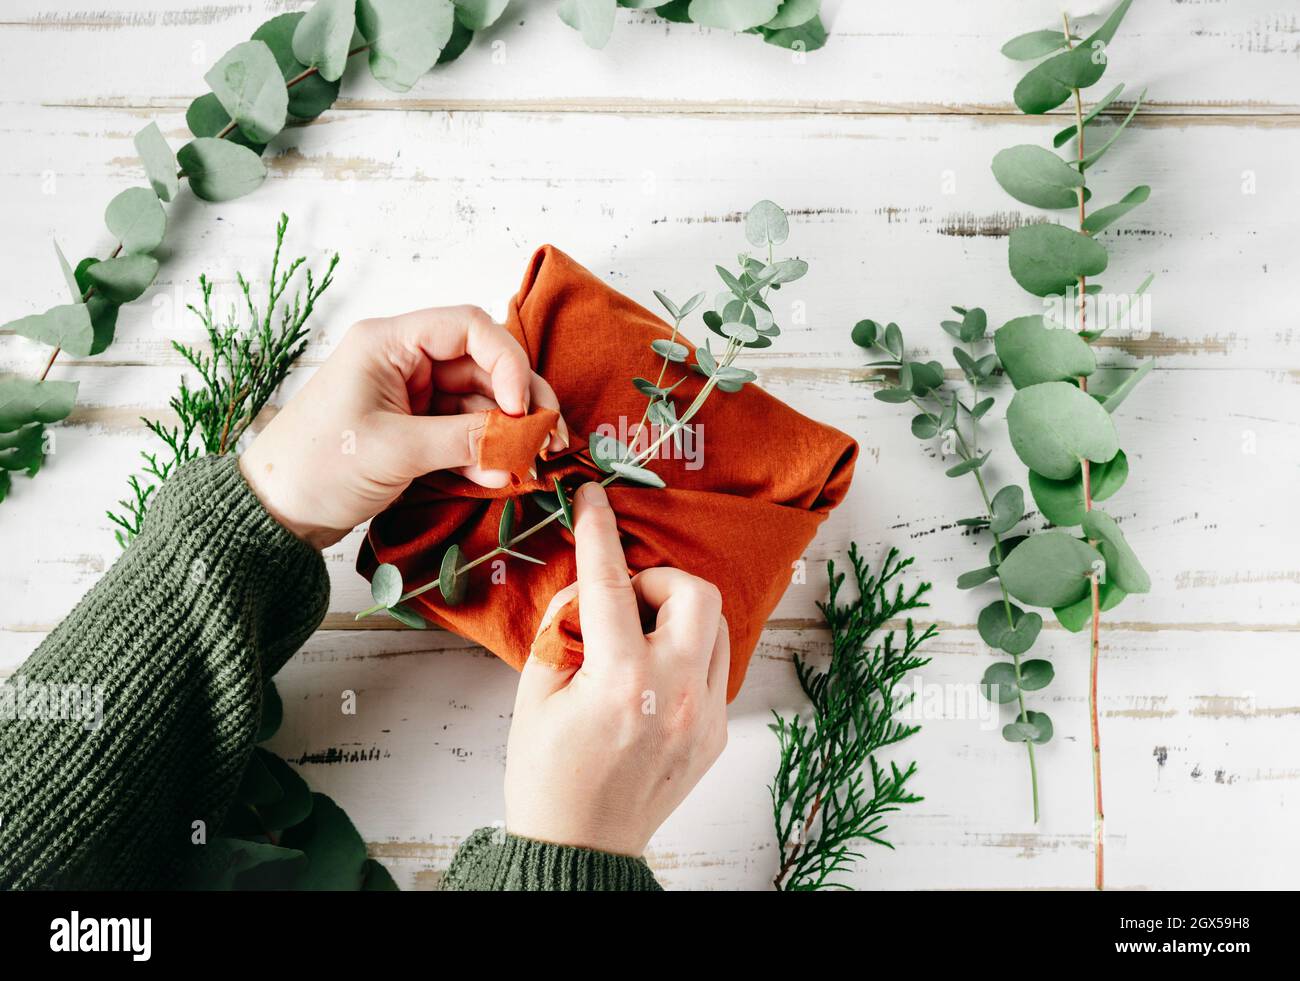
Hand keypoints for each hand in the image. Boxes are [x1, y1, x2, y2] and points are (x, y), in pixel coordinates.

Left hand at [240, 305, 566, 548]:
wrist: (276, 514)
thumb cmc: (317, 467)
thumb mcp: (395, 450)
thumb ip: (463, 439)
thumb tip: (522, 438)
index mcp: (389, 343)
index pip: (468, 327)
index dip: (507, 362)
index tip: (522, 406)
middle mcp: (405, 361)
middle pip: (484, 366)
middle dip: (519, 401)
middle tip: (549, 437)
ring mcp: (413, 397)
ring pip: (480, 402)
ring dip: (507, 433)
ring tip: (529, 464)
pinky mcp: (416, 430)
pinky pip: (465, 432)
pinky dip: (487, 452)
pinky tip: (501, 475)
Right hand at [504, 482, 729, 856]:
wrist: (580, 848)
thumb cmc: (546, 776)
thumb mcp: (533, 694)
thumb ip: (561, 628)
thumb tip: (588, 588)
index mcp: (622, 683)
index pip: (613, 585)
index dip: (599, 532)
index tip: (593, 497)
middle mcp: (675, 695)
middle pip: (694, 592)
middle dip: (657, 580)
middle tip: (623, 601)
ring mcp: (704, 716)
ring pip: (713, 626)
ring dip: (675, 615)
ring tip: (635, 639)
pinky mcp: (716, 734)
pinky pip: (712, 666)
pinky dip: (683, 653)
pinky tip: (649, 676)